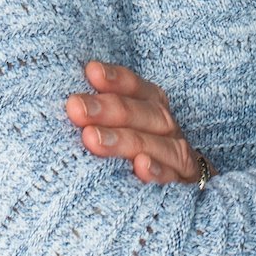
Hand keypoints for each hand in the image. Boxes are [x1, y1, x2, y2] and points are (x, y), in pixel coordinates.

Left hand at [65, 60, 216, 184]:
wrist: (186, 183)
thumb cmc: (143, 149)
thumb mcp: (127, 127)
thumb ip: (101, 113)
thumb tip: (68, 101)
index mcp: (151, 105)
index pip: (133, 86)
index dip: (114, 79)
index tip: (91, 72)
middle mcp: (165, 125)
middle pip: (140, 112)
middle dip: (107, 109)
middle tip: (76, 109)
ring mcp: (176, 154)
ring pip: (152, 143)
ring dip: (123, 139)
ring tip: (92, 139)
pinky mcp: (185, 183)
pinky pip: (172, 176)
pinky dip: (158, 170)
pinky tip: (141, 167)